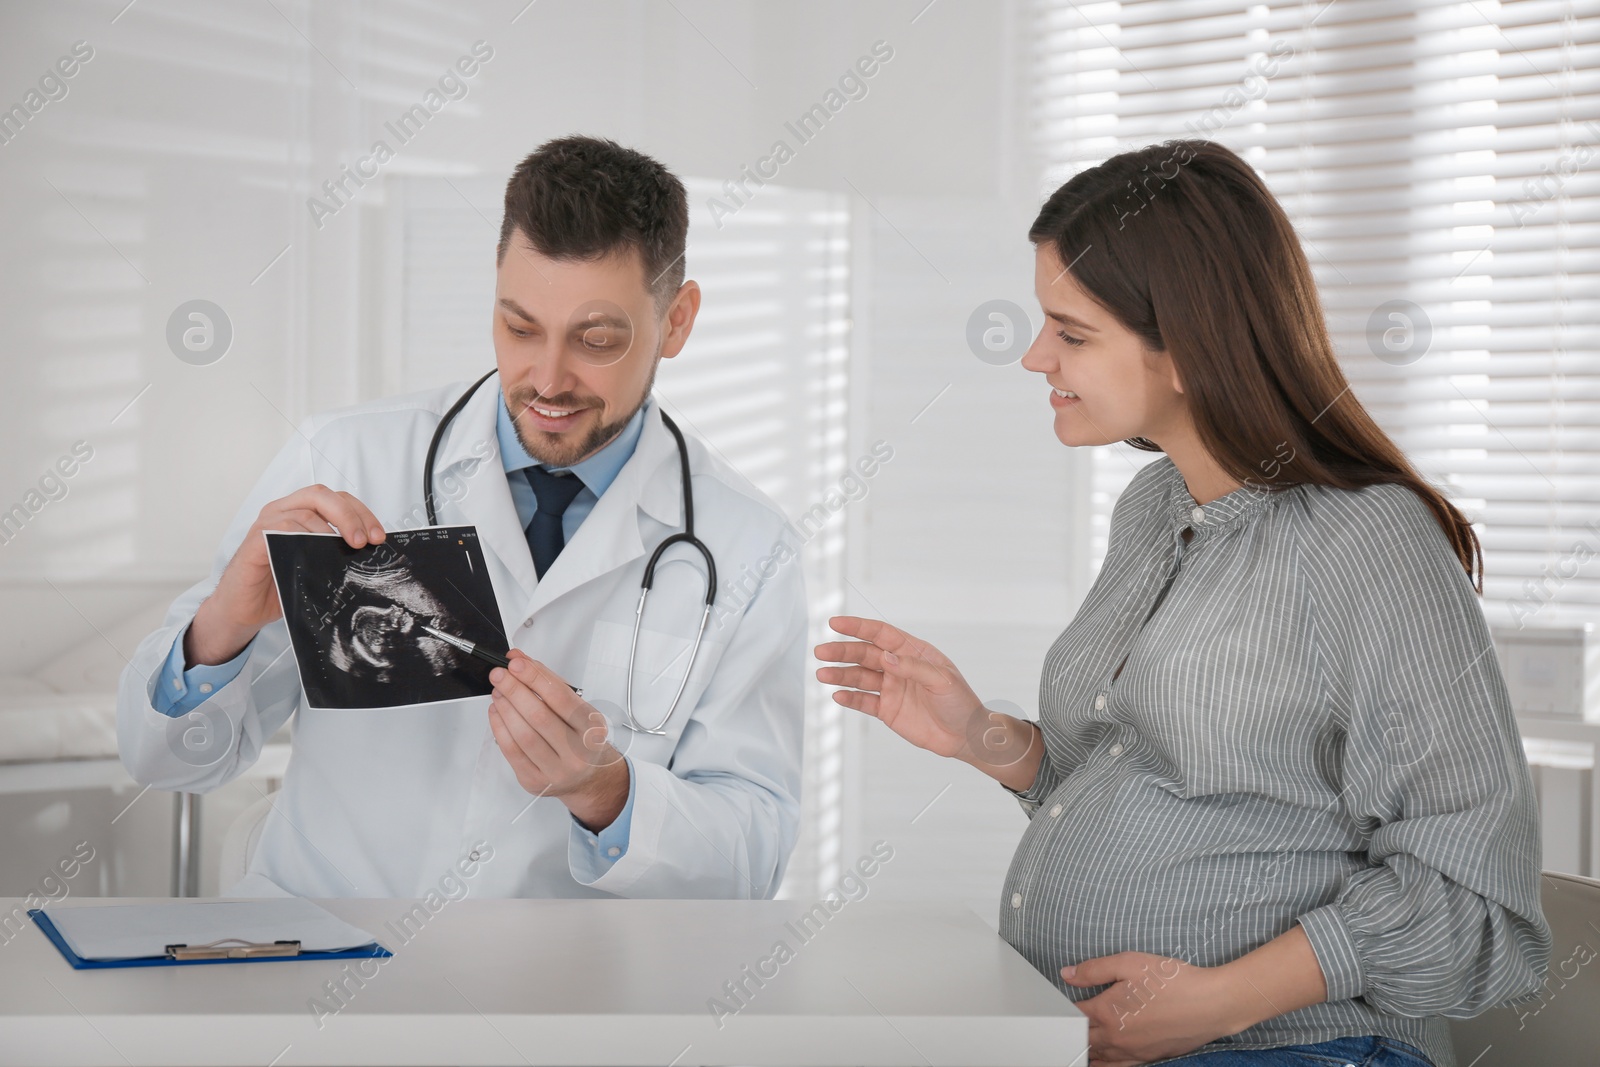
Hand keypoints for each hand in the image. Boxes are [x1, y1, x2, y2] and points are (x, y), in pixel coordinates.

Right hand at [189, 484, 385, 665]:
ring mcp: (267, 523)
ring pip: (304, 512)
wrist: (245, 609)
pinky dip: (302, 538)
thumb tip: (371, 552)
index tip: (378, 536)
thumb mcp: (317, 566)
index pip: (336, 500)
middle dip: (349, 515)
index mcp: (300, 512)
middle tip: (364, 540)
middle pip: (321, 495)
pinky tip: (316, 554)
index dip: (361, 513)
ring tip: (346, 551)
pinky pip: (280, 529)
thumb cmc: (280, 585)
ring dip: (330, 530)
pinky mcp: (254, 540)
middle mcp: (283, 511)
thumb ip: (336, 552)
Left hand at [487, 650, 628, 830]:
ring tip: (498, 692)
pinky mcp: (535, 782)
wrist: (589, 778)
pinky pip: (512, 753)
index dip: (535, 678)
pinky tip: (497, 713)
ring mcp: (556, 771)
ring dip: (505, 708)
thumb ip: (549, 682)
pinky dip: (499, 728)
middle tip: (499, 675)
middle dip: (514, 690)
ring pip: (523, 735)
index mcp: (591, 728)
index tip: (516, 663)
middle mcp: (577, 752)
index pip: (560, 698)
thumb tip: (520, 661)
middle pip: (539, 716)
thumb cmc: (582, 739)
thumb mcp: (577, 708)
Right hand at [815, 616, 1039, 787]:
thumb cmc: (961, 703)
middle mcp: (898, 667)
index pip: (881, 634)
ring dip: (840, 675)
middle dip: (842, 651)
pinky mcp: (887, 710)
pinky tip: (837, 695)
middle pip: (864, 654)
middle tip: (821, 651)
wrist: (966, 736)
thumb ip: (913, 667)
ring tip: (822, 674)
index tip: (836, 623)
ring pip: (860, 677)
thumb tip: (884, 656)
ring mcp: (891, 688)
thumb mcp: (942, 680)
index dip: (858, 627)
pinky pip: (864, 702)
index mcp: (913, 652)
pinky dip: (850, 698)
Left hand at [1062, 952, 1248, 1066]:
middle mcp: (1116, 1037)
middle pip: (1083, 1039)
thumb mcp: (1130, 963)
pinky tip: (1100, 1061)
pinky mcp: (1147, 1058)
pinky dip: (1104, 1065)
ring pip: (1098, 1058)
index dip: (1063, 1008)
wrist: (1211, 1004)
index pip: (1074, 1015)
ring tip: (1076, 1042)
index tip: (1058, 1001)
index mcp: (1107, 1012)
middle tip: (1064, 1023)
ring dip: (1085, 1049)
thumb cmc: (1173, 980)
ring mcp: (1132, 1052)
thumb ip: (1095, 969)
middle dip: (1072, 1030)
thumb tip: (1067, 975)